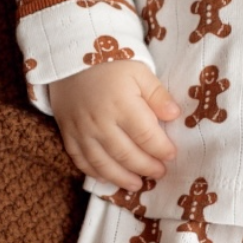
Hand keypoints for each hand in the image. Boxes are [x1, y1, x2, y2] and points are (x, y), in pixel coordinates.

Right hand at [48, 61, 179, 189]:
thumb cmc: (111, 64)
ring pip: (103, 163)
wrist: (70, 58)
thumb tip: (174, 115)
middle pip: (126, 154)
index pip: (146, 136)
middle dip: (146, 167)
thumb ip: (157, 95)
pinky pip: (80, 160)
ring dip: (121, 178)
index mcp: (122, 105)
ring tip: (137, 185)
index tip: (172, 155)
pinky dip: (95, 173)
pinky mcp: (67, 134)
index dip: (161, 150)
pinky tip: (108, 178)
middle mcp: (100, 122)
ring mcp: (81, 131)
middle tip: (159, 173)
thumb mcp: (140, 72)